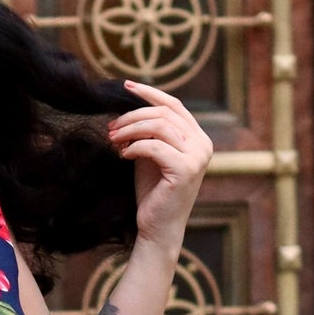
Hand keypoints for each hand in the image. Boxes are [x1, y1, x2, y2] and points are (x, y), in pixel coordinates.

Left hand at [107, 80, 213, 253]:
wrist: (157, 228)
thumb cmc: (153, 194)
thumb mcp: (150, 156)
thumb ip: (148, 133)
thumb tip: (127, 109)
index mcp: (197, 137)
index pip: (174, 105)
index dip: (149, 93)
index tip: (125, 87)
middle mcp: (203, 144)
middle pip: (164, 113)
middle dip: (133, 115)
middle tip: (111, 126)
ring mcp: (197, 156)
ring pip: (160, 126)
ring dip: (131, 129)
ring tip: (113, 139)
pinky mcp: (185, 169)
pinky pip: (155, 146)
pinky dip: (135, 147)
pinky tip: (123, 154)